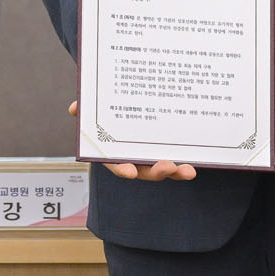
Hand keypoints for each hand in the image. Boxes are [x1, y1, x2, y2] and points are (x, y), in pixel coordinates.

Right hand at [69, 100, 195, 181]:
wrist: (130, 103)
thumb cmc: (109, 113)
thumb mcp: (95, 112)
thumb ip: (84, 111)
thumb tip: (76, 107)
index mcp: (116, 154)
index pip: (117, 164)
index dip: (123, 168)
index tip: (130, 171)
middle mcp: (135, 160)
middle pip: (146, 170)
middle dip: (157, 171)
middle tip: (167, 166)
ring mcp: (154, 157)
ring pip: (165, 168)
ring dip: (177, 171)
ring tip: (189, 170)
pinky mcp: (170, 151)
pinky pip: (179, 158)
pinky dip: (187, 162)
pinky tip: (198, 162)